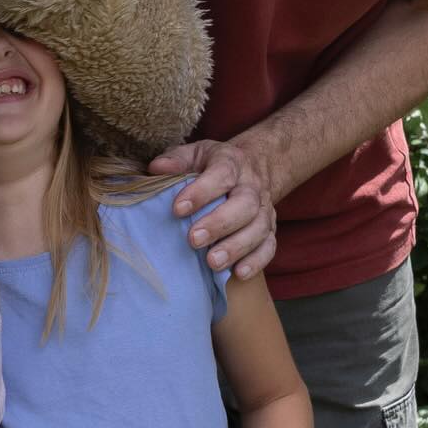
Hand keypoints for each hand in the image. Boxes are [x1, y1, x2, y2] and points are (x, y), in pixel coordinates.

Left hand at [152, 137, 276, 279]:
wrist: (257, 165)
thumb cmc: (215, 164)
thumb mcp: (196, 154)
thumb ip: (177, 160)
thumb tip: (157, 168)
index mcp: (232, 163)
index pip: (221, 174)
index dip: (201, 191)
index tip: (178, 209)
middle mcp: (252, 186)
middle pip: (245, 204)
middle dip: (220, 224)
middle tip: (194, 240)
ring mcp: (264, 209)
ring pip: (258, 228)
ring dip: (236, 247)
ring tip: (212, 263)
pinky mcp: (270, 229)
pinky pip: (269, 246)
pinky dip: (256, 261)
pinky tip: (238, 273)